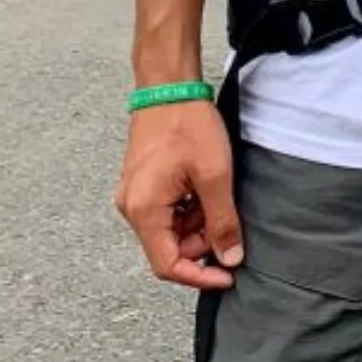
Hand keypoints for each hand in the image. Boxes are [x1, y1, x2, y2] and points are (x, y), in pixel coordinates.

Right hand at [115, 100, 242, 288]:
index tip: (227, 274)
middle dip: (202, 241)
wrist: (168, 85)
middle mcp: (132, 207)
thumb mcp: (214, 175)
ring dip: (198, 222)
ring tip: (216, 193)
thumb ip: (222, 221)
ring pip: (171, 229)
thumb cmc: (186, 123)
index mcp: (144, 210)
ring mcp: (136, 195)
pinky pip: (167, 211)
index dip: (199, 276)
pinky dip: (190, 207)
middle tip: (226, 217)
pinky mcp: (143, 184)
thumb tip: (229, 257)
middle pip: (170, 247)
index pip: (168, 265)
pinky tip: (204, 186)